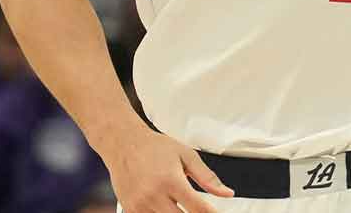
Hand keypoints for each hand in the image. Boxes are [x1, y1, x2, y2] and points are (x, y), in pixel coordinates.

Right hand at [100, 125, 232, 212]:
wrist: (123, 143)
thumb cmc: (154, 147)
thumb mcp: (186, 155)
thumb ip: (207, 177)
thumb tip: (226, 193)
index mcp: (170, 180)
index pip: (197, 208)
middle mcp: (154, 195)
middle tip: (199, 210)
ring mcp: (139, 205)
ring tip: (183, 208)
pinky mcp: (129, 210)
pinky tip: (168, 208)